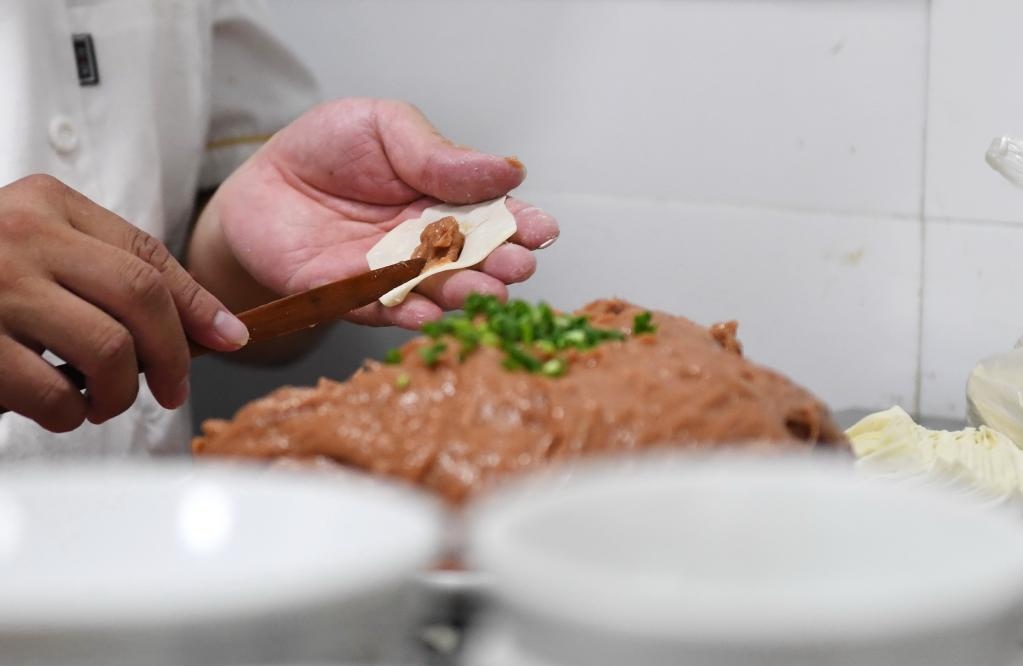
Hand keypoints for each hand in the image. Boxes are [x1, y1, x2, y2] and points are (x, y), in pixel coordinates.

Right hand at [0, 175, 247, 431]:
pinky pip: (50, 392)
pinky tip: (56, 407)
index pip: (148, 256)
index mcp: (46, 203)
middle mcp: (20, 234)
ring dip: (117, 393)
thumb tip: (216, 327)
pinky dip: (67, 413)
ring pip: (106, 349)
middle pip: (141, 300)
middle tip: (169, 388)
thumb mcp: (39, 247)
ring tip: (99, 400)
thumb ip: (111, 272)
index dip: (197, 306)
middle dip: (173, 357)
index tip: (228, 339)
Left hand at [207, 98, 558, 328]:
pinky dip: (406, 313)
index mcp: (445, 198)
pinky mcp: (354, 296)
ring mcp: (394, 272)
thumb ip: (439, 154)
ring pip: (437, 288)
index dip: (521, 223)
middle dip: (501, 263)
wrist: (261, 184)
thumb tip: (509, 170)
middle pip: (474, 258)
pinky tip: (427, 311)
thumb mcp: (385, 127)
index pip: (493, 214)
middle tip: (518, 265)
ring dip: (464, 292)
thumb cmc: (325, 150)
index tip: (541, 230)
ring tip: (484, 291)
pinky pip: (384, 309)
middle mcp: (427, 242)